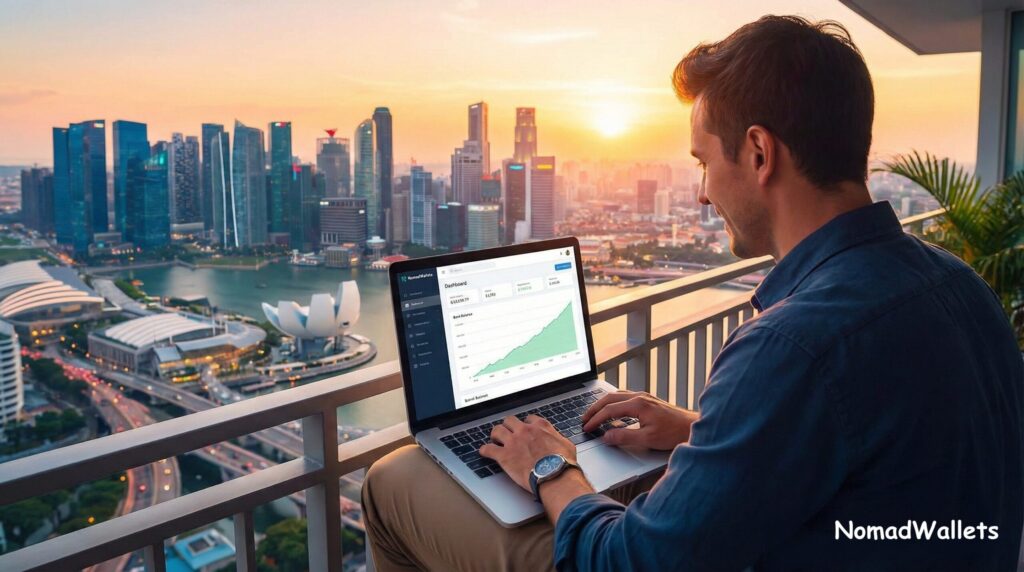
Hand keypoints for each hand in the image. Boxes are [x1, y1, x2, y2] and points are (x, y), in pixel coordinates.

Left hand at [479, 415, 576, 491]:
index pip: (529, 419)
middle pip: (510, 420)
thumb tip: (557, 440)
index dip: (525, 425)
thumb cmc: (562, 463)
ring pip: (497, 430)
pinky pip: (488, 449)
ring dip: (495, 435)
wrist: (554, 475)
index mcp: (540, 427)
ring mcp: (513, 442)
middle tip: (508, 433)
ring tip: (495, 440)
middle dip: (508, 426)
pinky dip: (485, 450)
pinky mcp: (504, 456)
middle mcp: (524, 431)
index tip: (525, 429)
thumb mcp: (566, 445)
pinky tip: (484, 452)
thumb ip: (557, 438)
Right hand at [582, 390, 697, 450]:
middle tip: (584, 419)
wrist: (692, 427)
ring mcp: (644, 397)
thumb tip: (606, 437)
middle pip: (609, 398)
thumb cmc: (674, 433)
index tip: (586, 428)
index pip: (609, 410)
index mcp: (638, 404)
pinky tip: (613, 410)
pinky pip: (625, 397)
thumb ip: (624, 437)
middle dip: (594, 408)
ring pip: (617, 395)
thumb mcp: (647, 439)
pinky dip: (613, 403)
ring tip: (594, 414)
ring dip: (603, 404)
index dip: (595, 419)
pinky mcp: (648, 400)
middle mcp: (640, 397)